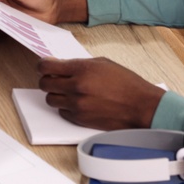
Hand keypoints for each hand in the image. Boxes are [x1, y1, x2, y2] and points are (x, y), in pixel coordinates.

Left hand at [37, 57, 165, 129]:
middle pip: (44, 83)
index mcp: (82, 69)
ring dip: (55, 94)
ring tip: (66, 91)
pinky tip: (76, 102)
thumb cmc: (127, 84)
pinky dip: (65, 107)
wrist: (141, 107)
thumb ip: (79, 64)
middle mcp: (76, 87)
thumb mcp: (103, 64)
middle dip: (47, 79)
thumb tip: (61, 65)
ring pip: (50, 99)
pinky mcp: (80, 119)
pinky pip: (62, 112)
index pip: (47, 66)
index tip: (44, 65)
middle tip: (53, 78)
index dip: (42, 65)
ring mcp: (77, 105)